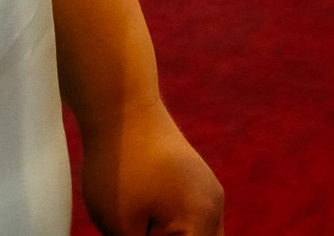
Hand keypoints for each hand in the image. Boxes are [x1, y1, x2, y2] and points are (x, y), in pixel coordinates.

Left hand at [79, 99, 223, 234]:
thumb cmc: (118, 169)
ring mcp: (208, 193)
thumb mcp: (119, 229)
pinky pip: (197, 223)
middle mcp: (214, 208)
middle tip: (139, 234)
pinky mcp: (197, 183)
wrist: (123, 110)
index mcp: (200, 223)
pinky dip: (181, 234)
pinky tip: (153, 229)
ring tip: (143, 229)